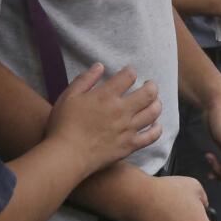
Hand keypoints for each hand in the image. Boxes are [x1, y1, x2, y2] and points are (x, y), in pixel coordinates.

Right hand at [43, 63, 160, 171]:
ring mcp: (128, 129)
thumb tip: (100, 66)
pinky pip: (151, 137)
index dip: (130, 72)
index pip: (128, 77)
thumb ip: (85, 80)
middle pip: (148, 93)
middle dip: (152, 86)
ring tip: (155, 101)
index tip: (129, 73)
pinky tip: (156, 125)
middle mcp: (121, 110)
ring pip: (153, 113)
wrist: (67, 155)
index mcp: (106, 96)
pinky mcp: (130, 145)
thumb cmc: (63, 125)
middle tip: (150, 85)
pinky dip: (157, 129)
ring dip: (157, 104)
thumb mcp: (69, 96)